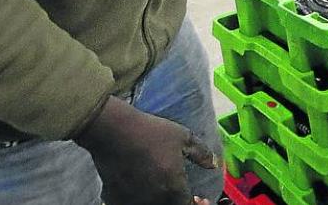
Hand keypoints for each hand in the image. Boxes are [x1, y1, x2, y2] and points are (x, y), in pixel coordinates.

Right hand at [76, 96, 217, 204]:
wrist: (113, 130)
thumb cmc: (151, 132)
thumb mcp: (184, 137)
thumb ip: (202, 154)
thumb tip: (214, 164)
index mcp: (173, 189)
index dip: (195, 203)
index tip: (197, 198)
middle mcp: (153, 200)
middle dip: (177, 201)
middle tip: (178, 191)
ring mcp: (132, 201)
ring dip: (158, 200)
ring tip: (159, 186)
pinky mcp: (114, 198)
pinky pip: (130, 203)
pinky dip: (137, 198)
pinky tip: (139, 186)